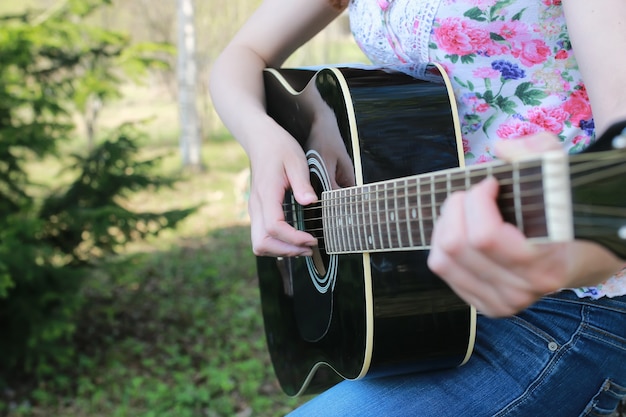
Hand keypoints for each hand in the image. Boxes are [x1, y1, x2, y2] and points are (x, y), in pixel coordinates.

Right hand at [246, 119, 317, 256]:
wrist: (260, 138)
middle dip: (286, 250)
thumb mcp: (296, 160)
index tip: (312, 239)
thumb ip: (302, 183)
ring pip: (260, 244)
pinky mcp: (258, 210)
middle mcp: (256, 206)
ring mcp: (255, 209)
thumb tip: (310, 202)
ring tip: (304, 247)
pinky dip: (277, 244)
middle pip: (261, 243)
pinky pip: (262, 236)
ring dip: (281, 250)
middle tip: (309, 248)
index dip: (293, 239)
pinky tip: (295, 239)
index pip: (274, 227)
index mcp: (266, 194)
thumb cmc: (279, 147)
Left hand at [427, 134, 622, 316]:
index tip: (490, 183)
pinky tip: (462, 230)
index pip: (484, 236)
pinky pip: (442, 268)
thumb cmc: (564, 214)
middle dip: (456, 207)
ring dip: (445, 225)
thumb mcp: (560, 175)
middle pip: (456, 245)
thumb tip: (502, 149)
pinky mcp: (484, 305)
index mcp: (544, 263)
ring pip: (442, 259)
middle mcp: (520, 289)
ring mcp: (500, 301)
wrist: (577, 259)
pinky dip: (442, 243)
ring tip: (463, 209)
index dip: (477, 200)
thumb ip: (538, 154)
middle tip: (471, 193)